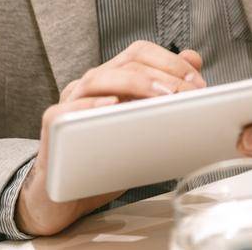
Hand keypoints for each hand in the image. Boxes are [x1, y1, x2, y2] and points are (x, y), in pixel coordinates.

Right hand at [15, 43, 206, 235]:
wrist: (68, 198)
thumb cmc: (108, 158)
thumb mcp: (143, 124)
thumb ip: (166, 92)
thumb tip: (193, 58)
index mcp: (110, 79)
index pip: (139, 53)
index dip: (170, 62)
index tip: (198, 83)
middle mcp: (89, 86)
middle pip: (125, 63)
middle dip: (162, 75)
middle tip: (188, 94)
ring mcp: (69, 103)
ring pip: (98, 79)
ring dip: (135, 84)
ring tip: (163, 96)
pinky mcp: (52, 127)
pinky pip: (66, 110)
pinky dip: (90, 105)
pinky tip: (113, 105)